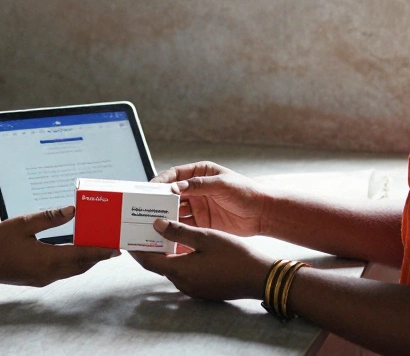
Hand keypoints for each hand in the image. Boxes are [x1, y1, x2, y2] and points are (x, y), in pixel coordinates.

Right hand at [0, 206, 118, 286]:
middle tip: (113, 246)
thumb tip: (72, 211)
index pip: (82, 254)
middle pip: (81, 265)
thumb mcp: (23, 224)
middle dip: (98, 256)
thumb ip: (49, 218)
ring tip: (99, 248)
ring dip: (86, 260)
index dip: (101, 251)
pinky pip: (63, 272)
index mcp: (47, 259)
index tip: (116, 248)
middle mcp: (48, 273)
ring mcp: (43, 279)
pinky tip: (75, 252)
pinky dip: (74, 263)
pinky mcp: (37, 279)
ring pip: (72, 270)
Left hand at [129, 219, 270, 301]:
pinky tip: (186, 246)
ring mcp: (193, 288)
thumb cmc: (235, 256)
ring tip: (165, 233)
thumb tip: (156, 225)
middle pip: (159, 265)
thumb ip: (179, 232)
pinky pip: (185, 273)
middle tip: (145, 230)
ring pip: (172, 268)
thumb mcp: (206, 237)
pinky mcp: (203, 288)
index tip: (129, 237)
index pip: (148, 261)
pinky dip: (179, 259)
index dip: (136, 249)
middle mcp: (183, 283)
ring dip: (166, 253)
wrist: (259, 277)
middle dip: (151, 248)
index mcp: (180, 270)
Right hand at [153, 161, 267, 236]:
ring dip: (165, 216)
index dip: (161, 181)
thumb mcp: (221, 184)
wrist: (263, 214)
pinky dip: (176, 230)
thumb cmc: (246, 192)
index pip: (174, 175)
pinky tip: (167, 234)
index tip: (149, 189)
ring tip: (153, 223)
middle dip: (159, 201)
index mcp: (200, 173)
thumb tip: (175, 187)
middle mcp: (196, 189)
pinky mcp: (202, 223)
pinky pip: (185, 226)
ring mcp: (198, 207)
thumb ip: (198, 185)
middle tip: (146, 208)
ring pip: (176, 211)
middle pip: (171, 194)